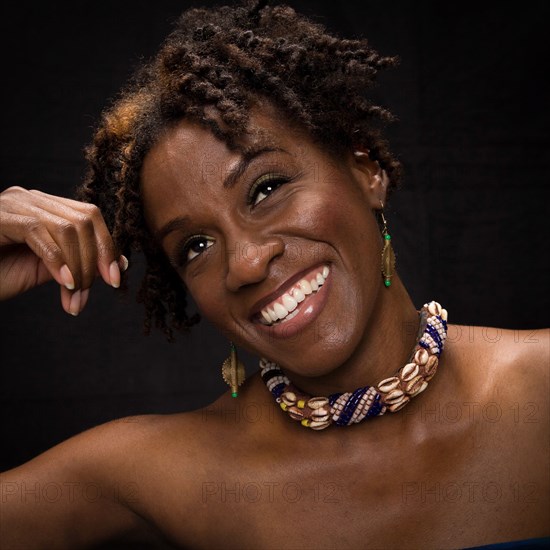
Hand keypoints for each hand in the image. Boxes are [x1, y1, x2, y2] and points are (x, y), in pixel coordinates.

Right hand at [0, 186, 126, 314]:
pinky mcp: (0, 216)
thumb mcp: (48, 270)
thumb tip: (117, 264)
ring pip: (68, 227)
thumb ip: (78, 262)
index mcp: (45, 208)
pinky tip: (64, 284)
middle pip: (86, 219)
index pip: (91, 217)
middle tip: (89, 293)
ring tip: (72, 296)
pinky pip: (39, 232)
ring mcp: (13, 204)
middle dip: (95, 259)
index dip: (108, 247)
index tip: (115, 280)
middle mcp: (31, 199)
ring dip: (78, 267)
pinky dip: (57, 261)